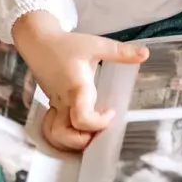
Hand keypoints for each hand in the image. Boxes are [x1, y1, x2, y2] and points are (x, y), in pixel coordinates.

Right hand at [12, 11, 146, 151]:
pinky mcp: (52, 105)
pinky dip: (64, 134)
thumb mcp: (95, 44)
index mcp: (76, 88)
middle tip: (100, 128)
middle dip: (85, 140)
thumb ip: (119, 52)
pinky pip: (54, 128)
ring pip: (56, 136)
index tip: (110, 112)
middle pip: (68, 136)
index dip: (98, 123)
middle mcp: (64, 101)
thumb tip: (145, 54)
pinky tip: (77, 126)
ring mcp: (55, 105)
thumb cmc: (65, 43)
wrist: (37, 41)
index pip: (83, 119)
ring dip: (72, 141)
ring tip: (89, 131)